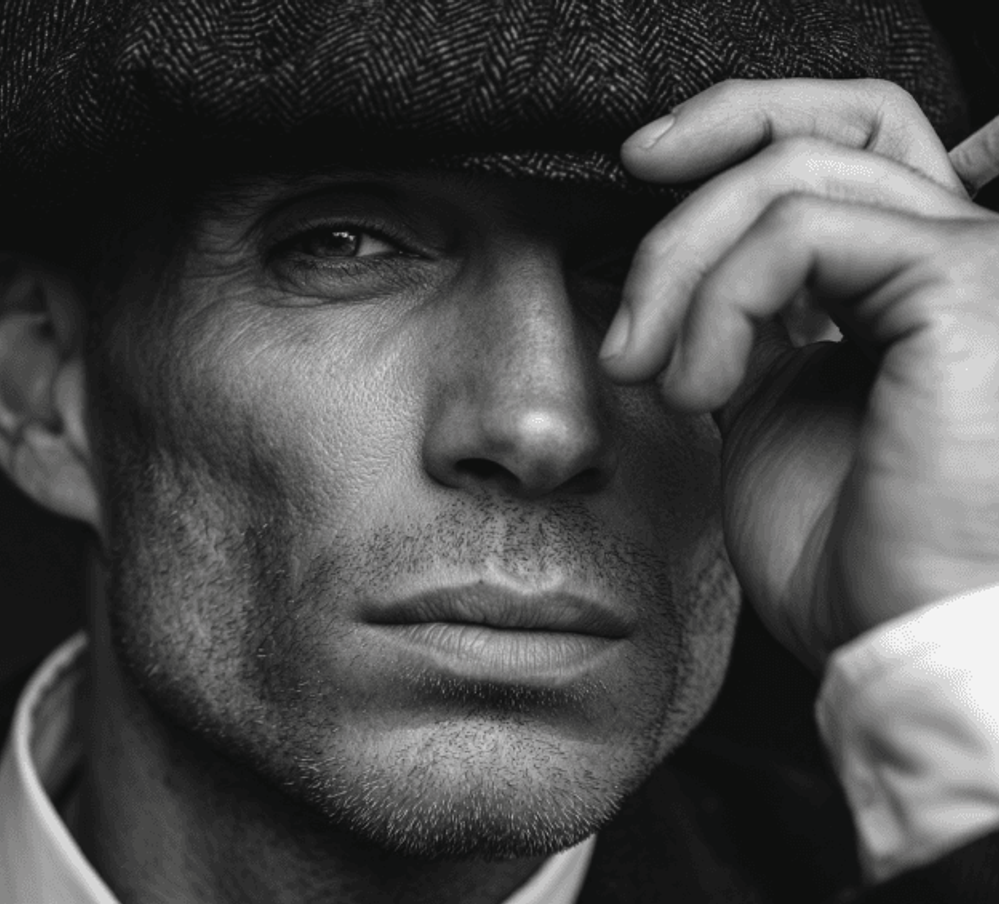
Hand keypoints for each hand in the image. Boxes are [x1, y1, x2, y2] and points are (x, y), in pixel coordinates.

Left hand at [604, 79, 998, 669]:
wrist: (896, 642)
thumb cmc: (844, 555)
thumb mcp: (766, 412)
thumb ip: (745, 325)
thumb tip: (677, 276)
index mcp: (911, 282)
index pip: (842, 145)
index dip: (740, 126)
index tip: (638, 165)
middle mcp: (957, 254)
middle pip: (824, 131)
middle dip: (702, 156)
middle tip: (622, 203)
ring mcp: (973, 261)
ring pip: (793, 178)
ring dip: (683, 268)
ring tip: (647, 371)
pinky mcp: (964, 286)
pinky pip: (801, 236)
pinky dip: (718, 304)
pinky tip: (696, 388)